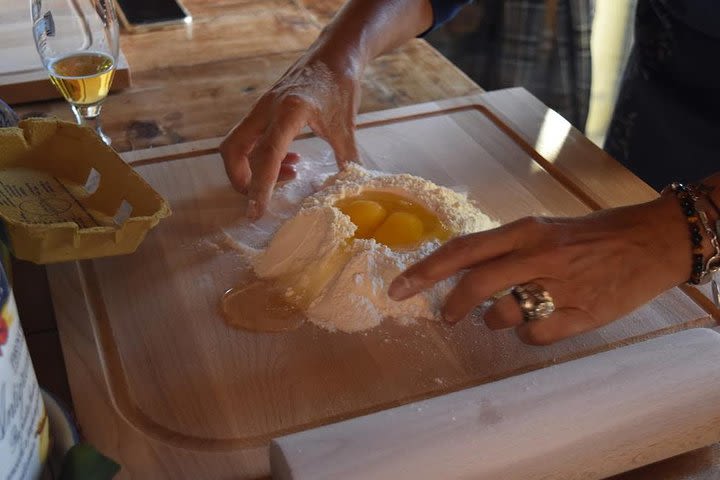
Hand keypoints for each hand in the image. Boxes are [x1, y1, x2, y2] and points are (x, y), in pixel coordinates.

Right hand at [220, 53, 360, 219]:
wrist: (334, 53)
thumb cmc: (339, 83)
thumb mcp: (346, 124)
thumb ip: (347, 157)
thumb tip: (350, 187)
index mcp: (289, 111)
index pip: (267, 155)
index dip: (260, 186)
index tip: (256, 212)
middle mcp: (267, 108)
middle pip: (233, 150)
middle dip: (242, 180)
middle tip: (265, 196)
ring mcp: (261, 108)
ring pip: (237, 145)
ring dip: (254, 168)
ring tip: (291, 172)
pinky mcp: (263, 110)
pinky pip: (250, 138)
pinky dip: (261, 156)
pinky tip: (290, 159)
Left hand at [388, 195, 691, 344]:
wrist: (650, 242)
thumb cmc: (589, 236)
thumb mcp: (543, 231)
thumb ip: (504, 251)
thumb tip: (461, 275)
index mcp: (525, 231)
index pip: (463, 250)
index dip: (425, 271)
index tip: (398, 288)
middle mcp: (539, 255)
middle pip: (476, 284)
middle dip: (452, 305)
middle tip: (446, 316)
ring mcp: (562, 286)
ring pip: (504, 314)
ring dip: (493, 321)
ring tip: (504, 314)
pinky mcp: (583, 314)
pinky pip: (536, 335)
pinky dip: (528, 336)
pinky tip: (538, 324)